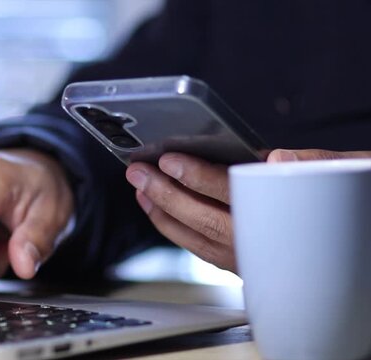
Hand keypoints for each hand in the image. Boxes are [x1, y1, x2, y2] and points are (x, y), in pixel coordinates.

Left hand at [126, 149, 370, 272]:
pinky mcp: (248, 267)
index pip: (234, 193)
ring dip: (164, 215)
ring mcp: (254, 260)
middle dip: (165, 194)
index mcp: (289, 216)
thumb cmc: (355, 202)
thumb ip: (314, 164)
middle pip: (205, 219)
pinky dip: (178, 232)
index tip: (170, 161)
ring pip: (199, 241)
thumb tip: (275, 158)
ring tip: (141, 191)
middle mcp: (267, 245)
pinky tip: (164, 214)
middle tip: (138, 173)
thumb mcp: (353, 171)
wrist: (361, 247)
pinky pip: (204, 252)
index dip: (198, 176)